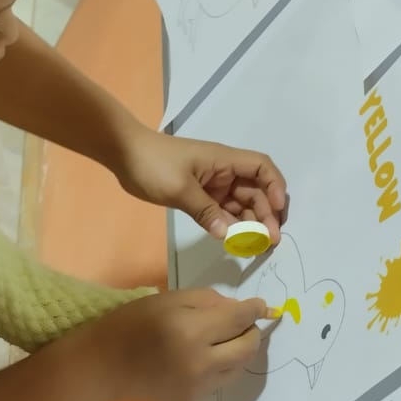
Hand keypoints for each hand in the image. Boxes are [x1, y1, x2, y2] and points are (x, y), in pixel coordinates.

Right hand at [84, 289, 279, 400]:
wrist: (104, 365)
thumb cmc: (132, 323)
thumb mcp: (169, 299)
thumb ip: (208, 300)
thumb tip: (241, 308)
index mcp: (192, 330)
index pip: (240, 318)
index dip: (255, 309)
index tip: (262, 305)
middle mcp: (201, 362)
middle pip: (248, 347)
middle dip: (252, 331)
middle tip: (243, 322)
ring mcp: (198, 386)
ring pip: (239, 367)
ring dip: (239, 350)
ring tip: (224, 339)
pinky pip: (221, 380)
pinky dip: (221, 366)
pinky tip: (203, 357)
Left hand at [115, 126, 287, 244]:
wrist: (124, 154)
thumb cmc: (153, 164)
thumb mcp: (180, 189)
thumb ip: (205, 212)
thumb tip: (228, 235)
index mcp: (224, 161)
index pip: (261, 168)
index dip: (274, 187)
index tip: (277, 211)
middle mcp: (223, 172)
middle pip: (255, 191)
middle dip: (265, 214)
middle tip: (270, 241)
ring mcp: (212, 184)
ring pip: (240, 204)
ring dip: (250, 223)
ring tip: (257, 245)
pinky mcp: (200, 195)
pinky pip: (222, 211)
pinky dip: (230, 225)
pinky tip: (235, 241)